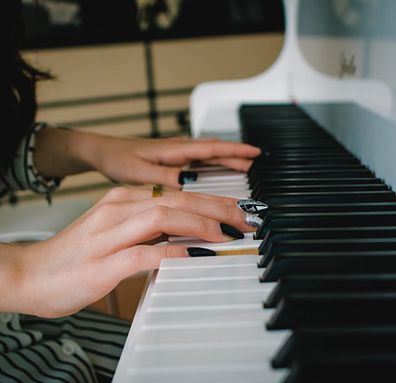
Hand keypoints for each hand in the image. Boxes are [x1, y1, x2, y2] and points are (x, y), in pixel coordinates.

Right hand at [12, 188, 251, 317]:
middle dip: (216, 205)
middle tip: (245, 217)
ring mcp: (109, 234)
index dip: (211, 199)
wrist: (30, 273)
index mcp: (122, 200)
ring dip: (200, 223)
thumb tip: (183, 235)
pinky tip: (196, 256)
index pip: (175, 193)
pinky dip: (173, 253)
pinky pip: (144, 252)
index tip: (237, 208)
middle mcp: (117, 209)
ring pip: (162, 216)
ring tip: (228, 232)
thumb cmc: (76, 256)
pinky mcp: (103, 262)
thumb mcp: (116, 231)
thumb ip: (147, 229)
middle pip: (176, 199)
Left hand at [94, 136, 260, 186]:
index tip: (254, 153)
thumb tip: (189, 185)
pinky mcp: (171, 158)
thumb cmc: (118, 159)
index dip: (235, 150)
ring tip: (243, 166)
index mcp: (174, 150)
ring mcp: (175, 152)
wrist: (102, 151)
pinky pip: (198, 158)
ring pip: (208, 153)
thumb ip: (165, 178)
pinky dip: (212, 161)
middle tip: (256, 164)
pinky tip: (215, 168)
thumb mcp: (140, 172)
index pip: (211, 148)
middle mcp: (178, 148)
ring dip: (226, 158)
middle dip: (237, 155)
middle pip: (215, 150)